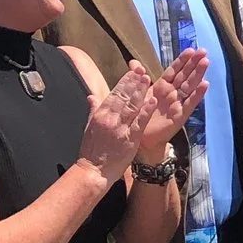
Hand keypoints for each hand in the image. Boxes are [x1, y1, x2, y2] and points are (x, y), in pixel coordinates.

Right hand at [80, 65, 155, 181]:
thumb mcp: (89, 127)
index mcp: (100, 114)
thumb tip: (92, 96)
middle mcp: (110, 118)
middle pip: (124, 96)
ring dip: (140, 91)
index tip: (132, 72)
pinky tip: (152, 100)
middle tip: (142, 70)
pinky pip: (139, 122)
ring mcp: (120, 128)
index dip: (124, 82)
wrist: (93, 171)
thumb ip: (93, 110)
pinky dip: (146, 110)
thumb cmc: (91, 151)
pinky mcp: (130, 138)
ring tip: (148, 79)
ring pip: (132, 105)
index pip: (114, 93)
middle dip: (134, 82)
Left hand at [135, 48, 208, 157]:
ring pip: (190, 86)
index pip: (174, 70)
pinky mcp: (180, 115)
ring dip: (198, 74)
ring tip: (206, 62)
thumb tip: (133, 62)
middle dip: (194, 63)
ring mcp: (178, 103)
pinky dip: (197, 94)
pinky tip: (205, 85)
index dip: (182, 60)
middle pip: (185, 75)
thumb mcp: (138, 94)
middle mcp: (172, 93)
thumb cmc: (141, 116)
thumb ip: (138, 78)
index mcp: (162, 87)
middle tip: (203, 51)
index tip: (191, 49)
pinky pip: (190, 103)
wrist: (142, 138)